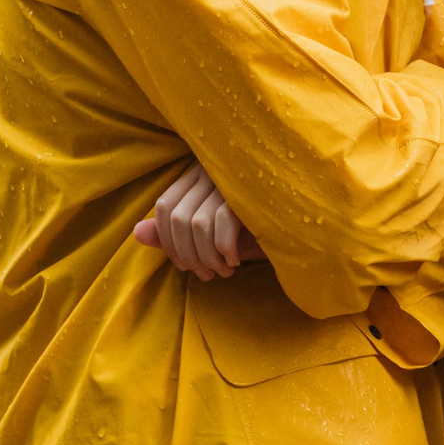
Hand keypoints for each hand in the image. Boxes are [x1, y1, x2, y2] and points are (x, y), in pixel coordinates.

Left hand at [133, 162, 266, 280]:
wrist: (306, 212)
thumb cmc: (260, 219)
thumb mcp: (214, 229)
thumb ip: (176, 231)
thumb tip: (137, 233)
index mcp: (201, 171)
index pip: (164, 205)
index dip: (167, 241)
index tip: (184, 265)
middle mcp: (212, 169)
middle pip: (176, 217)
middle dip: (185, 255)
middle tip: (206, 275)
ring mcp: (230, 177)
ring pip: (195, 223)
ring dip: (206, 257)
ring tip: (222, 271)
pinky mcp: (249, 189)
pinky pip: (220, 223)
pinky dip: (223, 249)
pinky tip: (235, 260)